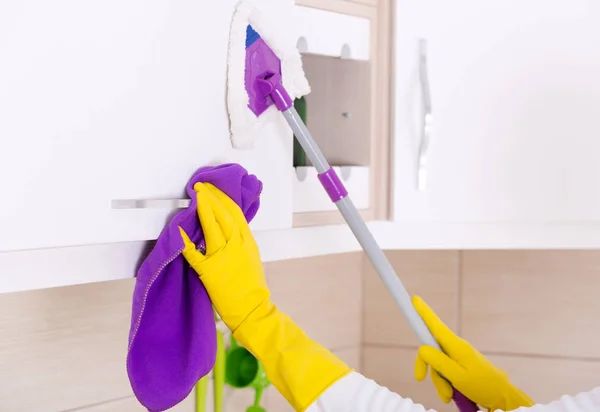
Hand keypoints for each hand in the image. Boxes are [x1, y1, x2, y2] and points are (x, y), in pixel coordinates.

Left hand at [179, 182, 349, 410]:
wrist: (253, 309)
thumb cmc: (252, 287)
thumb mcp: (252, 257)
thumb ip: (241, 241)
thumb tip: (229, 229)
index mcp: (247, 241)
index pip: (235, 212)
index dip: (223, 198)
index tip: (214, 188)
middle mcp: (236, 244)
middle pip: (222, 213)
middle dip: (211, 197)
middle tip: (201, 186)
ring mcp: (223, 256)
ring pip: (211, 225)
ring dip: (202, 207)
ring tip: (195, 195)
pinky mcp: (209, 270)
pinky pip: (194, 251)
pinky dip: (184, 239)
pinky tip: (177, 228)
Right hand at [412, 296, 533, 410]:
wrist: (503, 398)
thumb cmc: (484, 386)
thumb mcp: (458, 376)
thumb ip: (439, 361)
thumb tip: (422, 349)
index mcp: (456, 345)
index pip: (436, 325)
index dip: (423, 312)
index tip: (414, 299)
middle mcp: (456, 347)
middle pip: (431, 350)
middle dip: (427, 366)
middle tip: (420, 378)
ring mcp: (458, 357)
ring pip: (437, 364)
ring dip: (439, 380)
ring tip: (449, 395)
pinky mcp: (461, 366)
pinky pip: (446, 372)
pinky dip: (445, 383)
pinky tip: (452, 394)